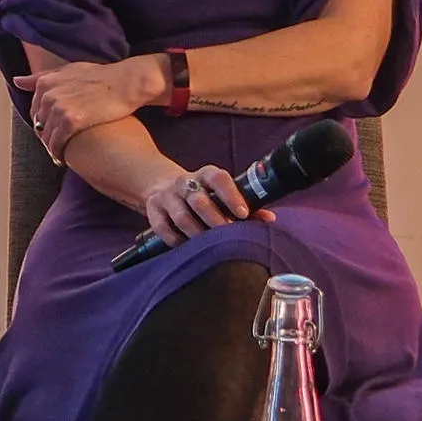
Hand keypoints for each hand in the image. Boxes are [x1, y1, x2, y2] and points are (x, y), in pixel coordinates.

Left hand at [12, 55, 160, 160]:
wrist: (127, 83)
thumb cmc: (101, 76)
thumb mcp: (69, 70)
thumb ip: (41, 77)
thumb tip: (16, 81)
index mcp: (46, 82)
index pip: (34, 111)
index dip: (43, 123)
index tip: (52, 131)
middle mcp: (48, 94)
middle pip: (39, 125)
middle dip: (46, 137)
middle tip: (58, 146)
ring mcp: (58, 108)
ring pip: (46, 137)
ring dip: (52, 148)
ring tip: (62, 154)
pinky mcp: (71, 121)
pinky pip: (56, 144)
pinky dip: (58, 154)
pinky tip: (65, 159)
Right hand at [138, 165, 262, 246]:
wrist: (164, 186)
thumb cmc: (203, 195)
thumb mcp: (221, 194)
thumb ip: (245, 205)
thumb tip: (269, 219)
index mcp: (206, 174)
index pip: (218, 178)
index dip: (231, 194)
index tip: (242, 213)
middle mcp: (185, 182)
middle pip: (198, 199)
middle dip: (214, 219)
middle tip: (227, 235)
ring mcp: (167, 194)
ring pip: (181, 216)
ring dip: (196, 233)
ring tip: (208, 246)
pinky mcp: (152, 208)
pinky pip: (162, 227)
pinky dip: (175, 239)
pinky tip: (186, 246)